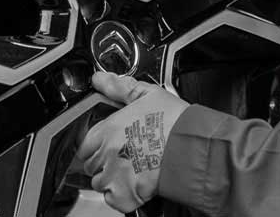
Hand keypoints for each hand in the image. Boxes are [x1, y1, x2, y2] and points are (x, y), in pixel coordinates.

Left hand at [75, 72, 189, 212]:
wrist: (195, 147)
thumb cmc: (176, 122)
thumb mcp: (148, 95)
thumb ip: (119, 87)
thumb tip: (100, 79)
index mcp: (107, 129)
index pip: (84, 144)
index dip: (95, 147)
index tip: (107, 147)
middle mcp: (107, 153)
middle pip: (90, 165)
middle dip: (103, 163)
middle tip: (123, 159)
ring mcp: (114, 175)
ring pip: (99, 183)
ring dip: (110, 180)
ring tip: (131, 173)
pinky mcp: (126, 195)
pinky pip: (112, 200)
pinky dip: (120, 197)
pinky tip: (135, 186)